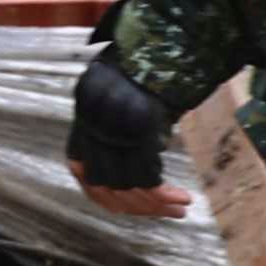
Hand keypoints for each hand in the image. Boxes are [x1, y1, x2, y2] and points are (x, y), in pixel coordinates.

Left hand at [68, 51, 190, 216]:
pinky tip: (178, 196)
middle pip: (109, 191)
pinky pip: (146, 176)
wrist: (143, 51)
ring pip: (128, 188)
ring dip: (156, 205)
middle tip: (171, 214)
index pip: (91, 184)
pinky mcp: (134, 134)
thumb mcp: (116, 110)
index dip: (114, 202)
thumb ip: (118, 141)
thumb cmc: (131, 78)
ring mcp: (113, 138)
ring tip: (181, 208)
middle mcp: (93, 140)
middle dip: (140, 208)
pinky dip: (162, 193)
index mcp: (83, 136)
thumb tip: (136, 173)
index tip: (138, 209)